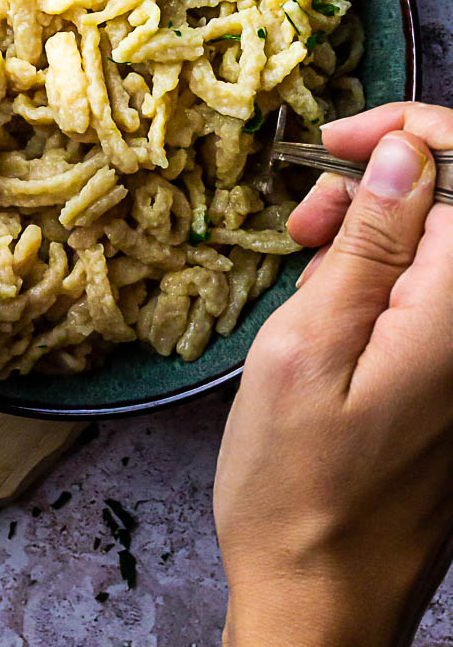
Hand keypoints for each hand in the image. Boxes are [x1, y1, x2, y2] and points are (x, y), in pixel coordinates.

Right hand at [214, 103, 452, 646]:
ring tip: (307, 282)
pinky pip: (430, 300)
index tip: (337, 142)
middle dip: (379, 189)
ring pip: (437, 252)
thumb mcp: (306, 348)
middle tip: (306, 223)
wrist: (321, 603)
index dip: (411, 132)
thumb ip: (365, 245)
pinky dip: (381, 284)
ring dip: (372, 240)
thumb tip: (405, 155)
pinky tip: (331, 318)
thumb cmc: (296, 488)